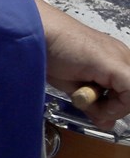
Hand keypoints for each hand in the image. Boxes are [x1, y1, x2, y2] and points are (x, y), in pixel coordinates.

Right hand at [40, 0, 129, 126]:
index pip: (126, 93)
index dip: (115, 108)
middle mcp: (121, 57)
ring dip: (111, 106)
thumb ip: (92, 104)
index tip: (98, 114)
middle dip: (112, 108)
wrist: (35, 34)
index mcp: (112, 61)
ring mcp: (120, 59)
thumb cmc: (47, 52)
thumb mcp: (73, 86)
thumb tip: (106, 123)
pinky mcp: (116, 65)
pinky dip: (116, 104)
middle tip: (90, 107)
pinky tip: (91, 96)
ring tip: (84, 96)